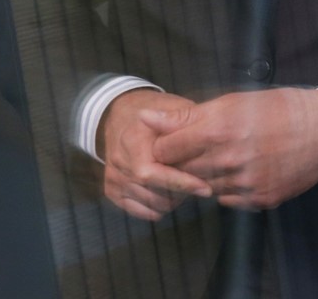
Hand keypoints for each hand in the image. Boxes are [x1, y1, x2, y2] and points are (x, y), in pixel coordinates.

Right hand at [98, 89, 212, 220]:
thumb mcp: (173, 107)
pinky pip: (139, 210)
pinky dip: (158, 207)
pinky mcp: (112, 190)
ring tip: (187, 185)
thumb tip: (204, 133)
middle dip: (181, 194)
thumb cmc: (156, 110)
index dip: (181, 183)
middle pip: (152, 193)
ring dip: (172, 201)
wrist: (122, 114)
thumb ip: (185, 123)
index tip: (205, 188)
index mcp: (133, 141)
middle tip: (201, 186)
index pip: (152, 174)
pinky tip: (171, 193)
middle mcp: (119, 162)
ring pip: (149, 204)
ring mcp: (114, 178)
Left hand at [144, 88, 317, 209]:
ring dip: (206, 176)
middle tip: (198, 150)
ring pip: (203, 188)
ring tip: (224, 158)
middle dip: (183, 162)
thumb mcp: (234, 102)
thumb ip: (187, 115)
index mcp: (220, 129)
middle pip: (181, 172)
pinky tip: (242, 170)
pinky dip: (228, 187)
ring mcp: (245, 183)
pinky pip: (227, 200)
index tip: (173, 141)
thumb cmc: (280, 109)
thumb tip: (145, 119)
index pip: (166, 150)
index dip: (165, 145)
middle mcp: (230, 160)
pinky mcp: (259, 199)